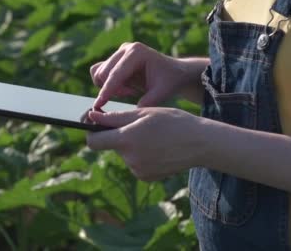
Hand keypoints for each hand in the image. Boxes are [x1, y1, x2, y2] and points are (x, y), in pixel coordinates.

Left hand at [86, 107, 207, 180]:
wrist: (200, 143)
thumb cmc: (173, 122)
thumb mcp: (144, 112)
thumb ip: (115, 117)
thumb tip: (91, 117)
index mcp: (126, 139)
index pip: (93, 141)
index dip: (90, 132)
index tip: (94, 124)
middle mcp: (129, 158)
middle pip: (110, 146)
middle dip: (116, 136)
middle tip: (134, 126)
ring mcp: (138, 170)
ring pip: (124, 154)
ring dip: (131, 145)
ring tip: (153, 136)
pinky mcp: (146, 177)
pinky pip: (135, 163)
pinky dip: (141, 155)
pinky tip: (157, 148)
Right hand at [90, 42, 199, 107]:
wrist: (174, 72)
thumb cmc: (170, 80)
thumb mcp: (162, 92)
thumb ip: (147, 102)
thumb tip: (130, 113)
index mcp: (137, 52)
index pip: (116, 74)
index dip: (107, 90)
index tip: (98, 105)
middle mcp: (125, 49)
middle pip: (103, 73)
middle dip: (113, 90)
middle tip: (132, 95)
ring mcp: (119, 52)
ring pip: (99, 73)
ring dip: (111, 87)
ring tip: (130, 91)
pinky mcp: (115, 59)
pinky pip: (101, 73)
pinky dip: (109, 84)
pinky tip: (126, 88)